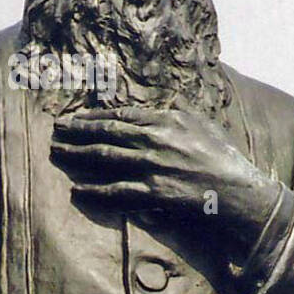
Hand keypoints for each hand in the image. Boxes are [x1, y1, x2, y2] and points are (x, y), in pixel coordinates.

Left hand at [51, 107, 281, 260]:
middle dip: (77, 132)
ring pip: (105, 159)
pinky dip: (94, 191)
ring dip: (77, 156)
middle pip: (106, 134)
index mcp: (165, 120)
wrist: (237, 190)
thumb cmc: (223, 157)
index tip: (75, 118)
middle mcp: (154, 140)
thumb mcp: (204, 123)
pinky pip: (116, 192)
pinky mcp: (153, 193)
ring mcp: (152, 166)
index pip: (121, 115)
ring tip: (57, 153)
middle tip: (56, 130)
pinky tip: (77, 190)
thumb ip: (180, 110)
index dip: (94, 117)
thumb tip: (167, 100)